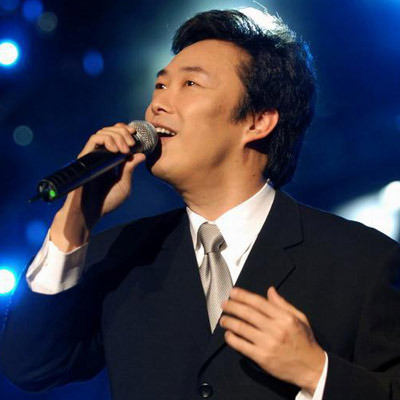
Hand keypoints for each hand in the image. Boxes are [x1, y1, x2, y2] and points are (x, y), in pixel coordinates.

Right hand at [50, 123, 145, 250]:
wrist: (91, 213)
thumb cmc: (106, 202)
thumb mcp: (124, 184)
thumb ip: (130, 169)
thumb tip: (141, 154)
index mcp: (110, 159)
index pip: (116, 136)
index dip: (124, 131)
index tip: (135, 134)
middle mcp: (100, 155)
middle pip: (110, 131)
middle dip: (123, 132)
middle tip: (131, 143)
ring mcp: (92, 156)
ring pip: (102, 132)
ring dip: (116, 135)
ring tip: (125, 149)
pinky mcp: (85, 158)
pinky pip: (93, 140)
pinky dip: (106, 139)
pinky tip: (116, 150)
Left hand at [220, 287, 324, 394]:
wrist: (312, 368)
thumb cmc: (305, 341)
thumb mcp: (299, 318)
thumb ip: (283, 304)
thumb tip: (270, 290)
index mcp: (284, 317)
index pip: (259, 302)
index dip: (243, 296)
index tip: (233, 292)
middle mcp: (275, 329)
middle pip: (247, 313)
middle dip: (232, 306)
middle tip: (224, 304)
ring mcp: (267, 344)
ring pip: (241, 328)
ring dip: (229, 321)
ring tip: (223, 319)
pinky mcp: (262, 358)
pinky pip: (241, 346)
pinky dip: (232, 339)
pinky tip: (228, 335)